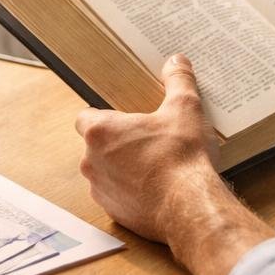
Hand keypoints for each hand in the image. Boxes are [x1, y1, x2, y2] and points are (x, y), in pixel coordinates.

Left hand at [75, 54, 222, 241]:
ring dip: (124, 168)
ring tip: (156, 163)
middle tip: (148, 138)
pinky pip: (117, 195)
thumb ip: (178, 81)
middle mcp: (91, 161)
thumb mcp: (185, 108)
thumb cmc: (181, 158)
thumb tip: (176, 61)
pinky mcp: (114, 212)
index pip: (85, 117)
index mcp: (100, 131)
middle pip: (96, 145)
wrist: (189, 206)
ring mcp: (100, 189)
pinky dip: (132, 191)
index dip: (104, 116)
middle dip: (118, 142)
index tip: (125, 118)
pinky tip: (157, 187)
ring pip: (106, 172)